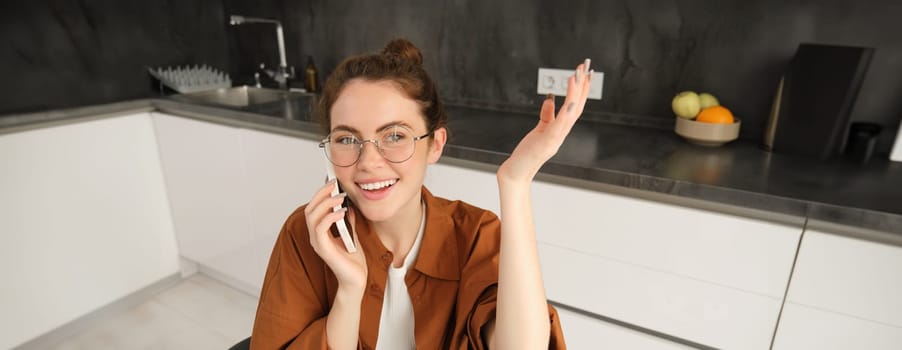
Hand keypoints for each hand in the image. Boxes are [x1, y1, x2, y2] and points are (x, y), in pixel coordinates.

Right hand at [305, 180, 366, 291]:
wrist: (357, 280)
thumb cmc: (353, 260)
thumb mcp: (351, 234)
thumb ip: (347, 221)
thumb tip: (348, 205)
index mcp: (320, 232)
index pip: (314, 208)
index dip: (321, 193)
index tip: (333, 182)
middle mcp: (315, 236)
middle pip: (310, 209)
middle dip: (321, 194)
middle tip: (334, 185)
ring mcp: (318, 243)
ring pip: (312, 217)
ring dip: (326, 203)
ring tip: (340, 197)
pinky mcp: (324, 250)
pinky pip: (320, 229)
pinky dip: (330, 217)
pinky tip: (342, 211)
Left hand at [498, 59, 591, 183]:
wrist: (516, 173)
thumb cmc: (526, 154)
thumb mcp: (538, 131)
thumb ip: (546, 116)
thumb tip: (550, 99)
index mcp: (560, 131)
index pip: (574, 108)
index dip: (580, 91)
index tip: (584, 74)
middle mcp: (561, 134)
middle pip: (576, 107)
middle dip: (582, 87)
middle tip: (585, 67)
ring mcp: (556, 139)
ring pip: (571, 113)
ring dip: (575, 93)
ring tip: (577, 75)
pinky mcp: (547, 142)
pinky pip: (560, 124)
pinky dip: (566, 110)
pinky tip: (569, 98)